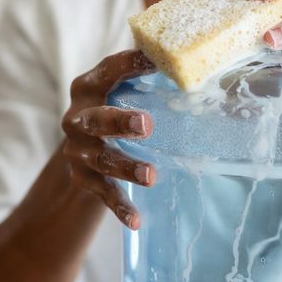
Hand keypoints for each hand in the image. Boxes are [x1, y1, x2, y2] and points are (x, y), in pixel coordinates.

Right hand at [60, 50, 156, 228]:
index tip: (154, 60)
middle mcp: (77, 118)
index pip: (107, 71)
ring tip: (151, 176)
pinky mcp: (83, 179)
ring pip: (101, 160)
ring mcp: (78, 151)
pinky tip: (136, 220)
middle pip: (95, 119)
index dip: (128, 65)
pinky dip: (120, 207)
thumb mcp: (124, 92)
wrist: (81, 151)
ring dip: (126, 168)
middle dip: (119, 122)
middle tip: (146, 125)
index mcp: (89, 87)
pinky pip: (103, 194)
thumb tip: (203, 66)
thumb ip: (150, 79)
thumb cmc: (115, 110)